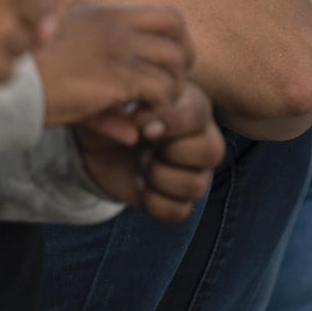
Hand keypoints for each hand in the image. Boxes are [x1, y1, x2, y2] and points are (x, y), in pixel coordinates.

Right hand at [34, 5, 194, 143]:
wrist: (10, 84)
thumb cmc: (28, 77)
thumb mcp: (69, 76)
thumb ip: (105, 98)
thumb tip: (132, 134)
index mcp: (106, 16)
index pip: (167, 15)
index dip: (178, 42)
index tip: (167, 69)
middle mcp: (117, 26)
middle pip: (179, 34)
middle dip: (183, 65)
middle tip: (168, 92)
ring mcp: (120, 48)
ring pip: (175, 63)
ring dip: (172, 92)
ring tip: (152, 112)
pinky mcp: (118, 75)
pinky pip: (163, 91)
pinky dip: (160, 110)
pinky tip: (140, 123)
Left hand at [76, 82, 225, 222]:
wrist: (99, 142)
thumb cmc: (117, 112)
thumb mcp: (120, 99)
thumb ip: (134, 100)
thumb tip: (141, 123)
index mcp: (192, 105)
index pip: (198, 115)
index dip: (169, 122)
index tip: (139, 124)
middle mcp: (202, 138)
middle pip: (212, 152)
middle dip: (172, 152)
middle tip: (144, 147)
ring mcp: (195, 172)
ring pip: (197, 186)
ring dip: (159, 177)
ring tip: (140, 164)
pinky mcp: (178, 199)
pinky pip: (179, 211)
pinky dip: (153, 201)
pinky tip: (139, 184)